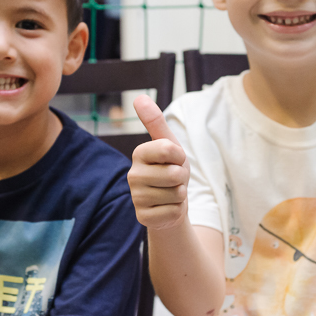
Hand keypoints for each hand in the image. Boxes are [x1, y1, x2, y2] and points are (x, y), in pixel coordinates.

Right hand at [128, 94, 189, 230]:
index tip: (174, 160)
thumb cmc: (170, 170)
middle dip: (183, 178)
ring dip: (180, 195)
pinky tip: (167, 207)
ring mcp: (136, 198)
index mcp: (139, 153)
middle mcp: (132, 175)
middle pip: (175, 174)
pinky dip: (177, 211)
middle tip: (174, 180)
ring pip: (176, 194)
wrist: (170, 202)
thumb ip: (155, 122)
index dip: (180, 156)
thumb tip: (139, 98)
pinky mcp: (143, 217)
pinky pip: (174, 212)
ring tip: (170, 193)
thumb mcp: (169, 145)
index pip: (169, 149)